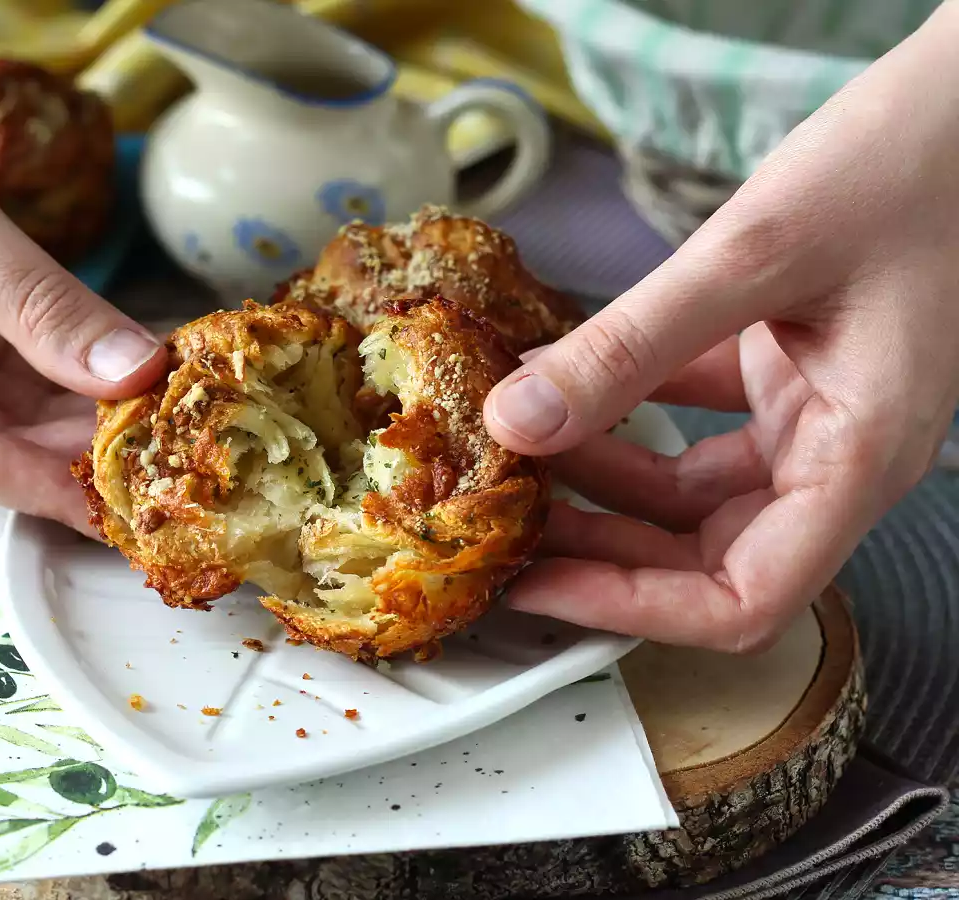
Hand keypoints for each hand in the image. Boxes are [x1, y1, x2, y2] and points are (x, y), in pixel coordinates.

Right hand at [0, 3, 165, 532]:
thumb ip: (35, 302)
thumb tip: (131, 371)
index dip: (40, 483)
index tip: (116, 511)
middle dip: (73, 446)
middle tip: (161, 463)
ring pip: (9, 402)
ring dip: (83, 407)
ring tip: (162, 419)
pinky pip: (17, 354)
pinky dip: (73, 360)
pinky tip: (132, 367)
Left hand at [483, 4, 958, 651]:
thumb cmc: (915, 161)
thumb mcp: (755, 254)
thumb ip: (631, 345)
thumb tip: (518, 420)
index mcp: (858, 459)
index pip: (744, 598)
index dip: (632, 610)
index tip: (539, 588)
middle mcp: (837, 455)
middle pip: (704, 554)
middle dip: (599, 547)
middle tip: (505, 521)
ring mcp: (811, 414)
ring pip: (689, 490)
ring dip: (602, 479)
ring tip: (517, 454)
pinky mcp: (784, 369)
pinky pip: (691, 420)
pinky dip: (625, 409)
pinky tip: (560, 384)